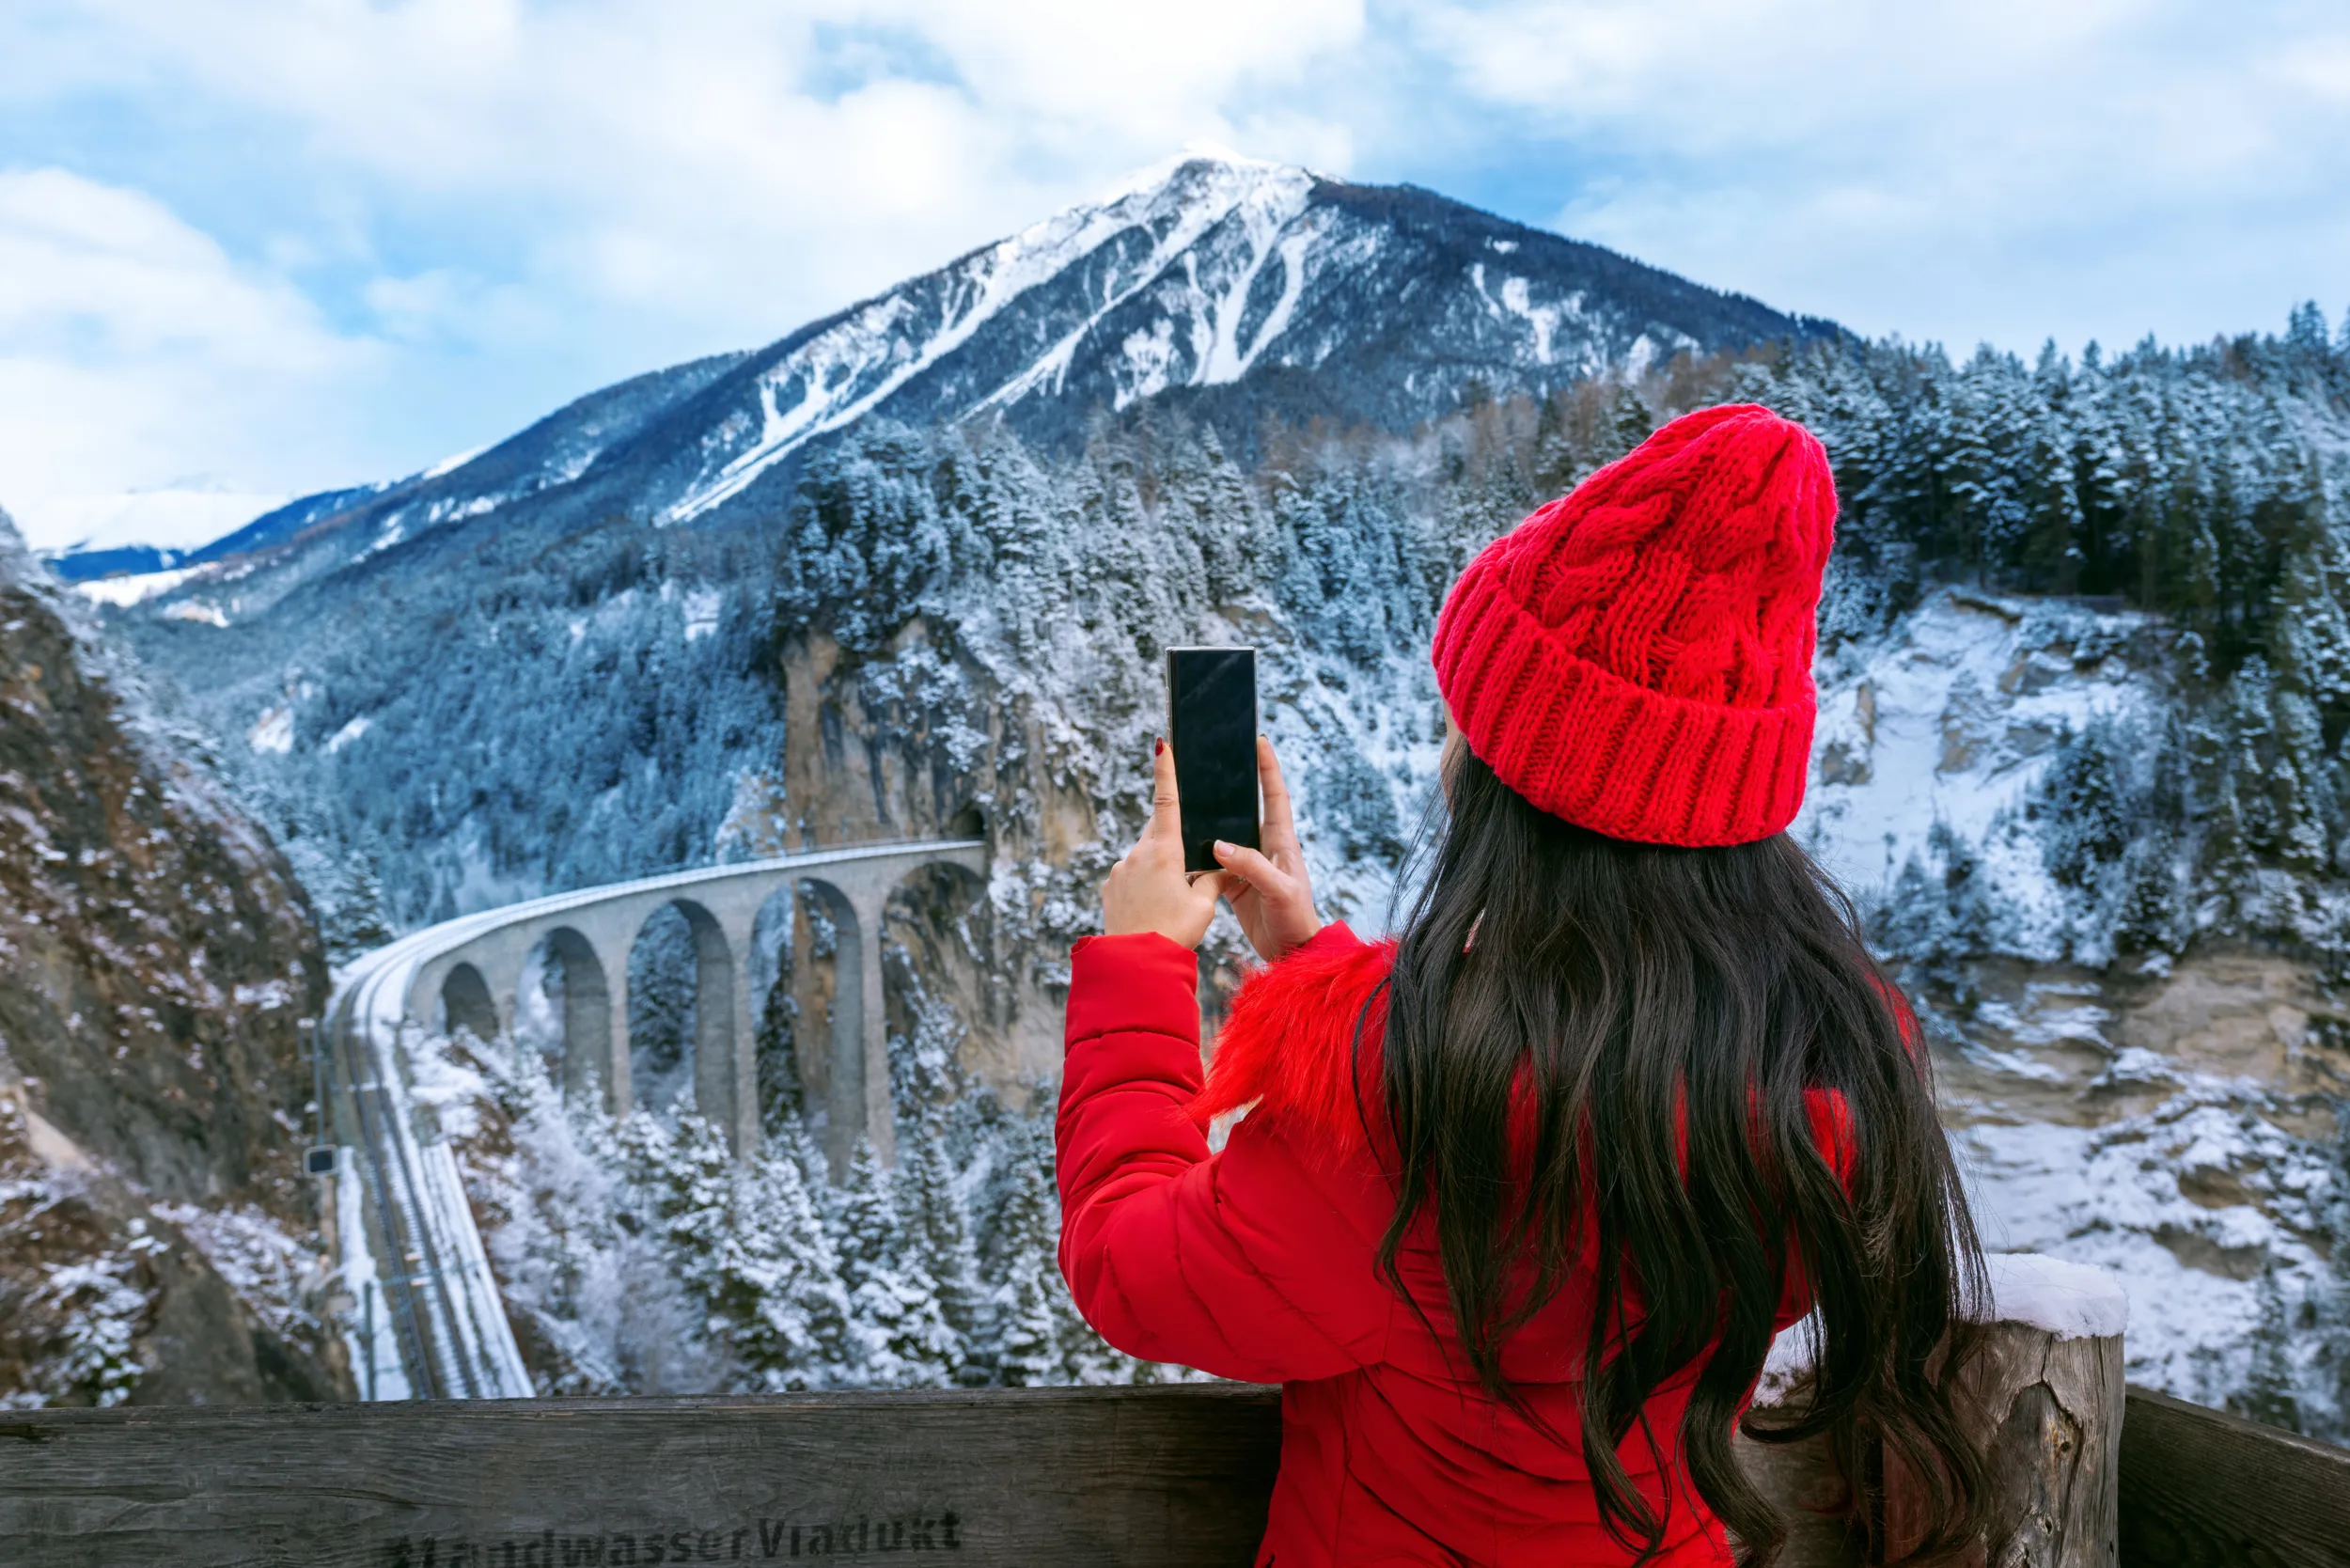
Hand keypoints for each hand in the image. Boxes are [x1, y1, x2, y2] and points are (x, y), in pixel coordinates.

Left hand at [1100, 739, 1227, 948]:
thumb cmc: (1173, 932)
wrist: (1134, 964)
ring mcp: (1120, 869)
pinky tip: (1152, 907)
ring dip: (1159, 866)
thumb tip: (1223, 867)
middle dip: (1173, 836)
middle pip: (1157, 830)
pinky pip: (1131, 874)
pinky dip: (1144, 882)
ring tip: (1171, 899)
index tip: (1161, 744)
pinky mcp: (1110, 886)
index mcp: (1164, 850)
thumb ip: (1213, 880)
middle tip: (1188, 860)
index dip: (1166, 771)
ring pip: (1145, 855)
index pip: (1167, 801)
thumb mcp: (1203, 906)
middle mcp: (1138, 853)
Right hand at [1212, 735, 1321, 962]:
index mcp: (1282, 842)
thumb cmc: (1296, 919)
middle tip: (1215, 762)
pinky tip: (1183, 850)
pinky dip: (1199, 858)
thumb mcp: (1279, 890)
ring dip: (1211, 821)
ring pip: (1226, 835)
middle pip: (1247, 809)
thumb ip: (1250, 866)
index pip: (1275, 796)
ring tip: (1191, 800)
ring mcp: (1249, 866)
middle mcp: (1265, 849)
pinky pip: (1214, 864)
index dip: (1268, 768)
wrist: (1292, 954)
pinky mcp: (1235, 885)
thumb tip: (1218, 845)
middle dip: (1234, 785)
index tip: (1259, 741)